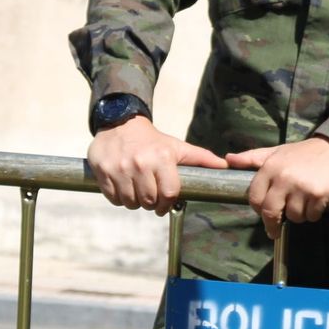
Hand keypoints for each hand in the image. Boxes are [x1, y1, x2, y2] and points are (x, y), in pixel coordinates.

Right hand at [86, 115, 226, 215]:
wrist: (121, 124)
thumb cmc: (153, 141)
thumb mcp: (178, 147)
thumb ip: (202, 158)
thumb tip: (225, 167)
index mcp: (162, 157)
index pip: (169, 193)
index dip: (168, 203)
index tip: (165, 203)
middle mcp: (140, 163)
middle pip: (149, 201)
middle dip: (151, 204)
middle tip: (151, 197)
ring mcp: (120, 168)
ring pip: (130, 203)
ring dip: (135, 203)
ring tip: (138, 191)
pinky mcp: (103, 171)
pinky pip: (113, 198)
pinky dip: (119, 199)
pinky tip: (124, 188)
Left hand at [227, 136, 328, 235]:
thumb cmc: (305, 152)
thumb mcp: (278, 152)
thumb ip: (252, 157)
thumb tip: (228, 159)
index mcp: (271, 167)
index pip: (255, 197)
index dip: (258, 208)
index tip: (263, 213)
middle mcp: (284, 177)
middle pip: (270, 212)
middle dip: (272, 225)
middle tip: (275, 230)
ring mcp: (301, 187)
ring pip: (293, 216)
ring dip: (298, 215)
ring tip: (304, 203)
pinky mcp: (319, 195)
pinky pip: (311, 216)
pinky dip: (314, 214)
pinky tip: (317, 202)